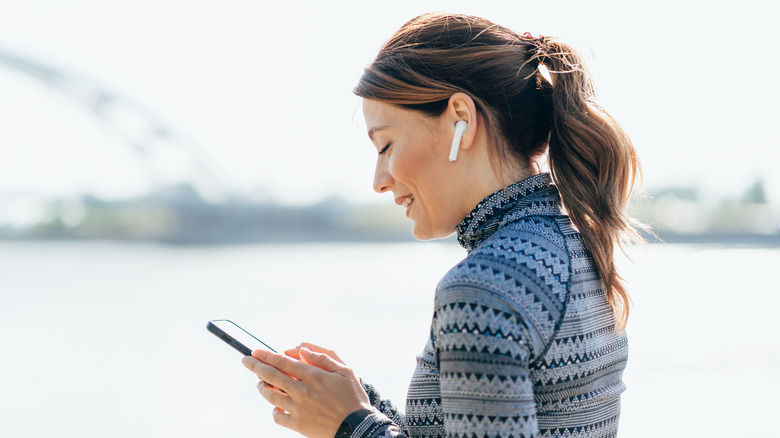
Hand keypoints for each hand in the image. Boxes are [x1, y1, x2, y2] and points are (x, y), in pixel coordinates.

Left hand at [242, 347, 370, 437]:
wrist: (357, 427)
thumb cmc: (352, 397)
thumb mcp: (345, 371)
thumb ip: (323, 357)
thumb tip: (301, 349)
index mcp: (314, 376)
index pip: (283, 362)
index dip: (266, 356)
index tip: (255, 352)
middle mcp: (302, 391)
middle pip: (271, 376)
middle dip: (255, 366)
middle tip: (245, 361)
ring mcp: (298, 408)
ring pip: (271, 395)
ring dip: (262, 386)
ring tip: (259, 382)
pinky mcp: (297, 424)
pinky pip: (277, 416)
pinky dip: (273, 409)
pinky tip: (276, 404)